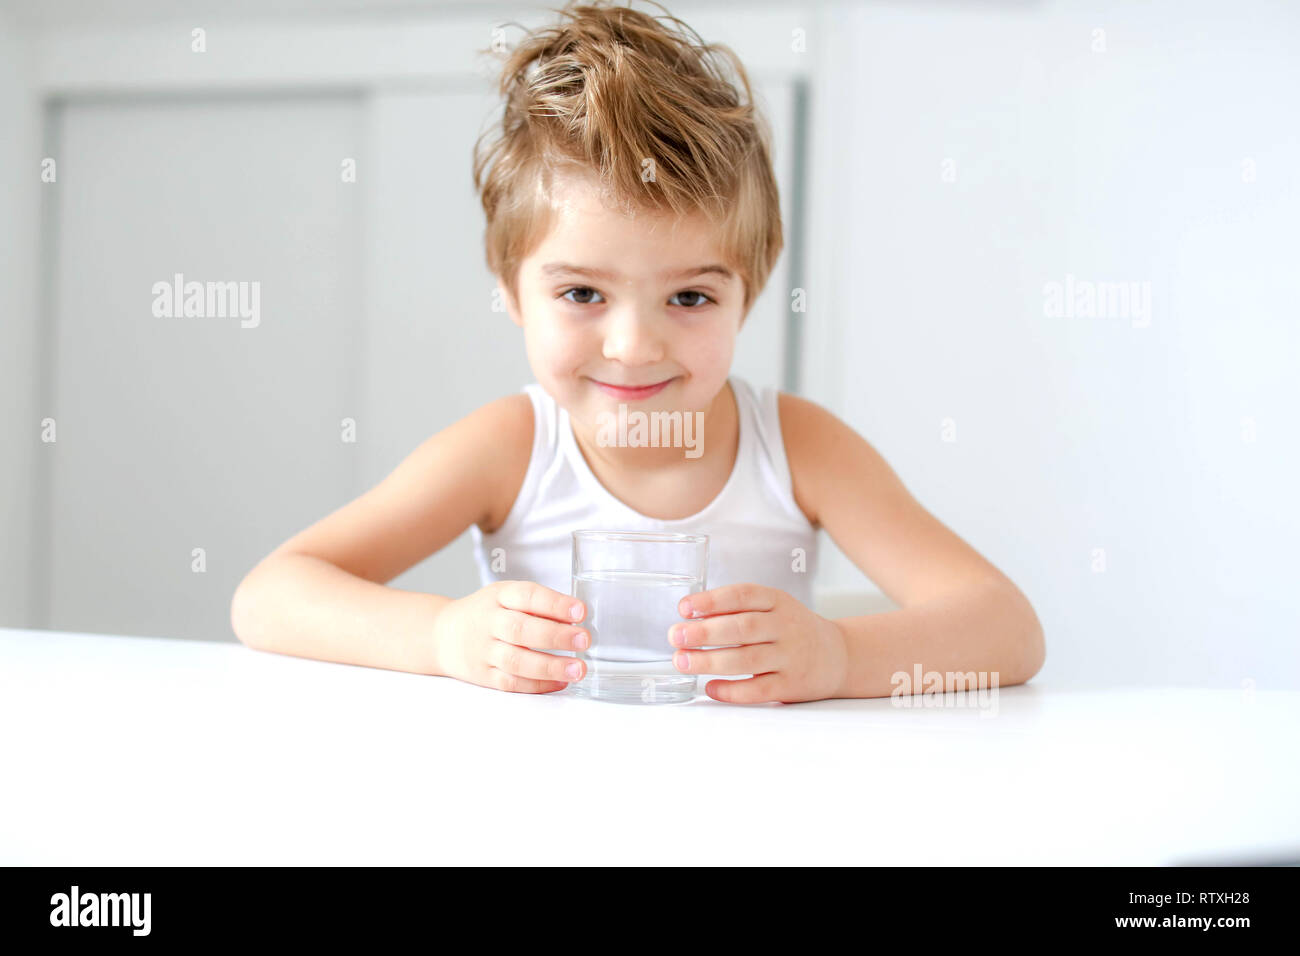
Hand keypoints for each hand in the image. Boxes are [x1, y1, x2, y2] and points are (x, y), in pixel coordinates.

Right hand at [431, 580, 590, 693]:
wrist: (442, 635)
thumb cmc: (486, 613)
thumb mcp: (505, 596)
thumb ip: (537, 606)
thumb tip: (577, 619)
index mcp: (499, 596)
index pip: (527, 596)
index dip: (554, 604)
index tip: (580, 611)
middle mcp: (489, 622)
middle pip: (521, 629)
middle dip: (555, 635)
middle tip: (584, 640)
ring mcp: (484, 651)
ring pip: (516, 661)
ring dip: (550, 666)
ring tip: (578, 669)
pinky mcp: (483, 676)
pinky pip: (511, 683)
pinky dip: (537, 685)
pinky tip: (560, 682)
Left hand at [668, 583, 848, 703]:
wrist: (838, 656)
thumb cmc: (792, 629)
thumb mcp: (774, 608)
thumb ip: (739, 610)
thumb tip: (691, 618)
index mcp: (778, 601)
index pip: (744, 595)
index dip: (712, 600)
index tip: (685, 608)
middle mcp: (786, 627)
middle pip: (742, 628)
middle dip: (704, 633)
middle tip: (676, 636)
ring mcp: (790, 657)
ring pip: (747, 660)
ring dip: (710, 662)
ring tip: (682, 661)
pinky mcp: (791, 686)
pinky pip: (758, 690)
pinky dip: (731, 691)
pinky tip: (710, 687)